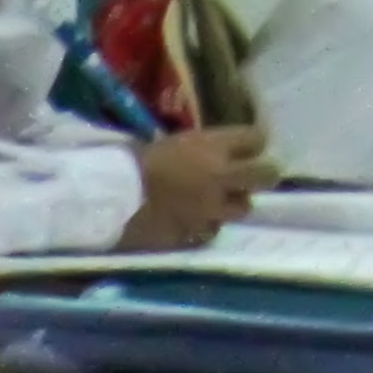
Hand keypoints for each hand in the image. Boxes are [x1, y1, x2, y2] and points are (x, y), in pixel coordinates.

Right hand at [124, 126, 273, 250]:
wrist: (106, 199)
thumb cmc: (129, 162)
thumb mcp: (168, 143)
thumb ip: (198, 148)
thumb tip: (214, 151)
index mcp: (211, 147)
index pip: (256, 138)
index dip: (254, 142)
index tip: (248, 146)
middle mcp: (221, 177)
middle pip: (266, 174)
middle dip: (262, 174)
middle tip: (251, 175)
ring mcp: (212, 209)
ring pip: (243, 207)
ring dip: (232, 203)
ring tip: (217, 203)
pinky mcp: (197, 233)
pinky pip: (211, 231)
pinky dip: (205, 226)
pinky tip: (192, 222)